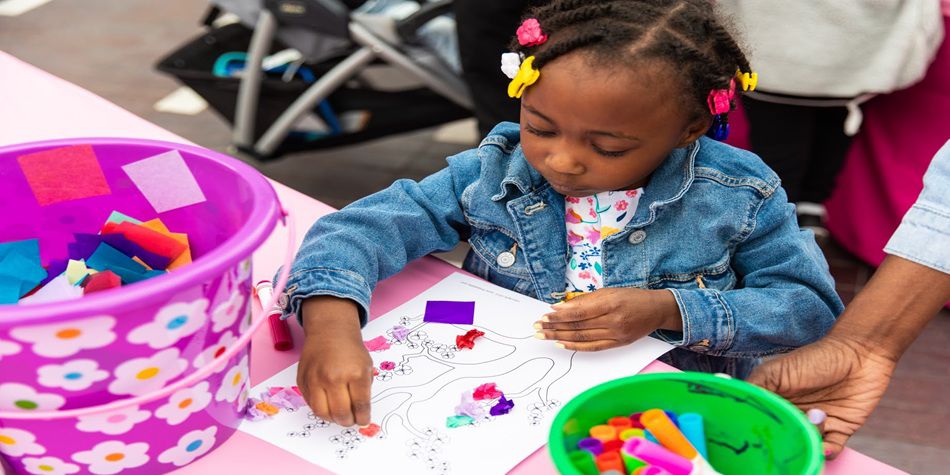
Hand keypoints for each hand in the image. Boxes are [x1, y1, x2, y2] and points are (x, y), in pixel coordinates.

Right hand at [297, 296, 373, 426]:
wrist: (329, 331)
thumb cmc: (350, 349)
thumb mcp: (366, 367)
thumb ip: (364, 391)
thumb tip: (361, 414)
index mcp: (355, 373)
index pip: (360, 405)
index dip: (363, 417)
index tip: (363, 421)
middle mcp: (334, 377)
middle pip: (340, 412)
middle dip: (348, 421)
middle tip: (351, 420)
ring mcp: (315, 379)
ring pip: (322, 412)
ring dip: (332, 419)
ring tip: (339, 415)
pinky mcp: (302, 380)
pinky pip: (310, 403)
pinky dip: (320, 408)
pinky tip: (328, 405)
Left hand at [534, 288, 681, 350]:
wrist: (657, 310)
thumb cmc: (631, 297)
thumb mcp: (609, 291)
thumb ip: (585, 299)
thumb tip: (561, 307)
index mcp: (610, 302)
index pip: (579, 312)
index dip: (560, 315)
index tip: (545, 315)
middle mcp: (613, 320)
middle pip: (578, 326)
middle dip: (554, 327)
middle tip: (538, 327)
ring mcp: (616, 334)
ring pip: (582, 337)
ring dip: (560, 337)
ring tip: (544, 336)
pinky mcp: (618, 344)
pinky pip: (593, 347)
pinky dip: (576, 346)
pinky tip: (562, 344)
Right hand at [746, 335, 895, 458]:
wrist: (861, 353)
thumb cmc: (816, 357)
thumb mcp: (777, 370)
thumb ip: (755, 387)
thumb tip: (734, 404)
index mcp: (774, 400)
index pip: (760, 421)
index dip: (758, 428)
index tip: (760, 430)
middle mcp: (793, 413)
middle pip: (782, 437)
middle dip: (784, 440)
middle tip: (788, 433)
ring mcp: (815, 423)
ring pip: (804, 445)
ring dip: (807, 441)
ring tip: (816, 417)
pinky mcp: (840, 429)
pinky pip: (829, 450)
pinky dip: (826, 453)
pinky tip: (824, 445)